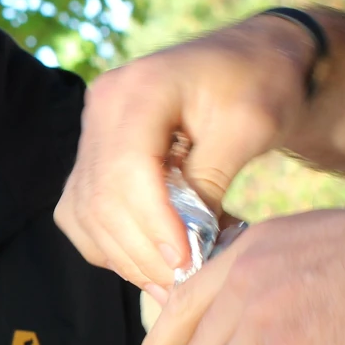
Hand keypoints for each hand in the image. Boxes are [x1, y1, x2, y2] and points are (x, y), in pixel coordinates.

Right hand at [56, 17, 316, 292]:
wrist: (252, 60)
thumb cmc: (261, 84)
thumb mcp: (250, 126)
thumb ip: (211, 180)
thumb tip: (184, 242)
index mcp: (139, 88)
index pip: (127, 168)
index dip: (152, 222)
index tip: (187, 261)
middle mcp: (102, 107)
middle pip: (101, 197)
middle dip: (141, 250)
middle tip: (185, 283)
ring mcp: (92, 132)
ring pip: (86, 213)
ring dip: (127, 255)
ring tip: (173, 280)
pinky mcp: (93, 157)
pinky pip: (82, 214)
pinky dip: (111, 245)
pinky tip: (151, 260)